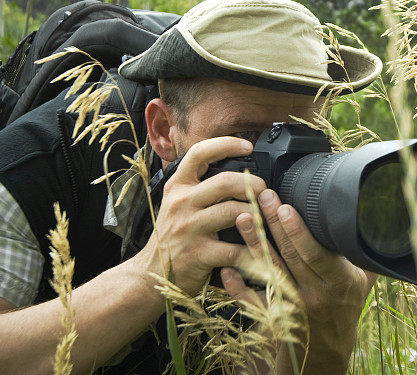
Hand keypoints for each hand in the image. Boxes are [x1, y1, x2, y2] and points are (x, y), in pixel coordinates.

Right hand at [132, 137, 266, 294]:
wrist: (151, 273)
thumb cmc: (173, 235)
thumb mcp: (177, 202)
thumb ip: (199, 185)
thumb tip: (235, 166)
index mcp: (178, 186)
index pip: (199, 153)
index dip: (226, 144)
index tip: (248, 146)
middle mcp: (181, 203)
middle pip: (225, 181)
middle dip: (253, 184)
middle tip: (265, 191)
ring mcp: (188, 228)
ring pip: (233, 212)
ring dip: (257, 214)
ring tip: (265, 218)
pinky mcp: (198, 254)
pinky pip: (234, 248)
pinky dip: (251, 249)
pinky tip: (258, 249)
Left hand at [222, 189, 375, 373]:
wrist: (329, 346)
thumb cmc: (346, 306)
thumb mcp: (364, 281)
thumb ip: (365, 254)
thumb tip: (375, 221)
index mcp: (337, 282)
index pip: (316, 253)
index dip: (299, 231)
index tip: (286, 208)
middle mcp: (313, 293)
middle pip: (289, 256)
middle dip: (274, 224)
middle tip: (261, 198)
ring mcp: (291, 305)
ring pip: (269, 272)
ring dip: (254, 244)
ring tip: (242, 219)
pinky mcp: (274, 316)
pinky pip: (252, 301)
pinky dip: (238, 287)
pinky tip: (226, 269)